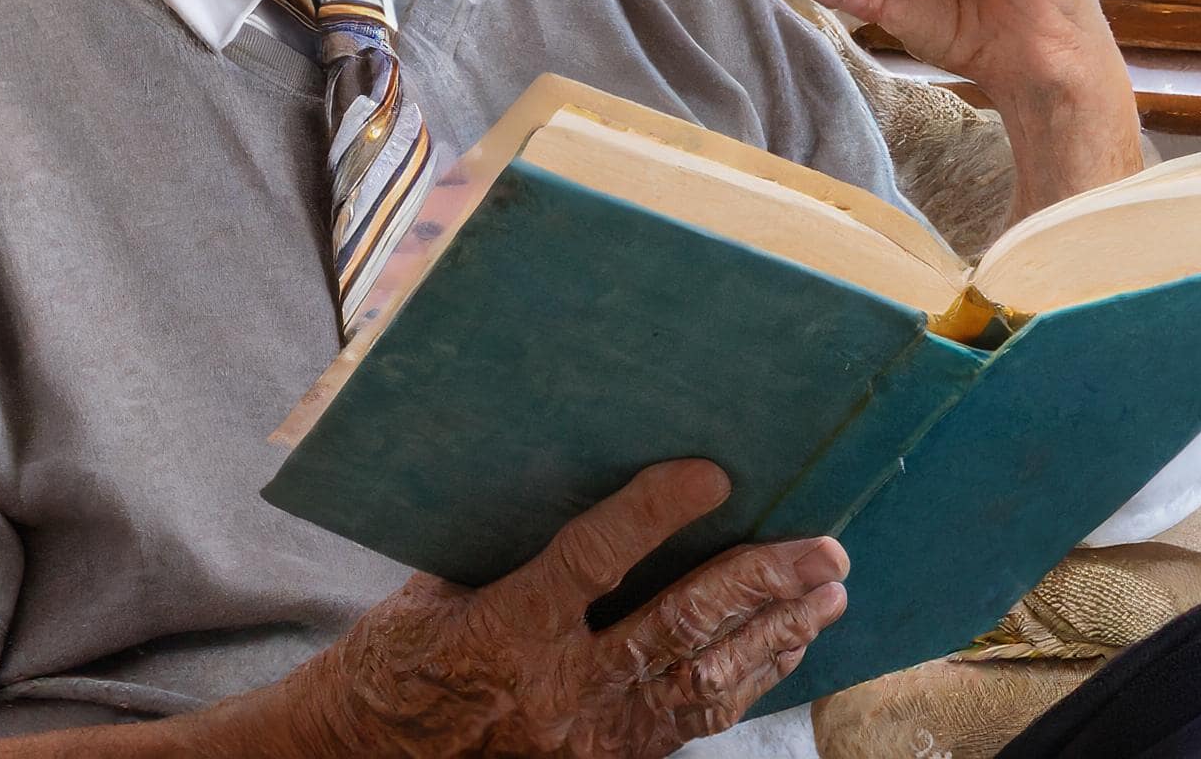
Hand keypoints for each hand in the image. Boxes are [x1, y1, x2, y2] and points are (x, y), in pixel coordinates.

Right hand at [290, 459, 847, 757]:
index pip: (591, 562)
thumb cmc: (400, 654)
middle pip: (676, 632)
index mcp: (503, 631)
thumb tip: (583, 470)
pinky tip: (783, 647)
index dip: (652, 515)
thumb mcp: (441, 584)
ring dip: (774, 634)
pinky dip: (747, 681)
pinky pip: (692, 722)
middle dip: (758, 586)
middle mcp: (556, 691)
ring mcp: (587, 740)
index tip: (710, 474)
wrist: (372, 755)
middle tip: (822, 548)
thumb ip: (515, 541)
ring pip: (702, 685)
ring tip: (827, 593)